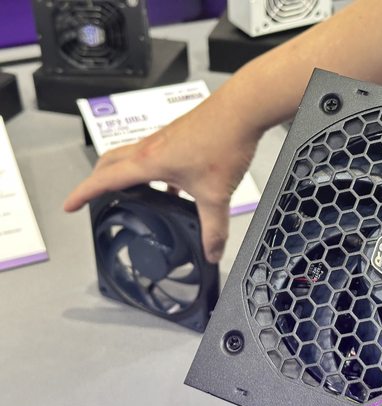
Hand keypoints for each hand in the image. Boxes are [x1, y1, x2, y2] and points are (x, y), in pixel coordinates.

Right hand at [64, 91, 261, 262]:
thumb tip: (212, 251)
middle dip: (97, 180)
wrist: (243, 109)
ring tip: (134, 195)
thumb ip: (214, 228)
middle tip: (93, 196)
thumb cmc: (224, 140)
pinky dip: (156, 170)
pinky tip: (177, 186)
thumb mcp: (216, 195)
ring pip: (134, 155)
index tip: (70, 205)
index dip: (83, 194)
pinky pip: (157, 154)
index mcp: (149, 161)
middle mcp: (151, 145)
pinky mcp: (181, 134)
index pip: (104, 179)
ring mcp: (166, 138)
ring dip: (126, 173)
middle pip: (111, 162)